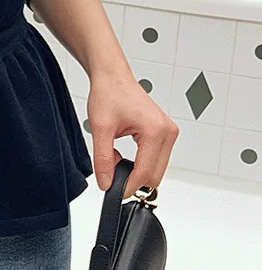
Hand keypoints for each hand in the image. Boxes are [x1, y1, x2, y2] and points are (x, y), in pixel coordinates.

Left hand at [86, 73, 179, 198]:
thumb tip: (106, 183)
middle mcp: (167, 132)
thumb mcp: (100, 129)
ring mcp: (169, 133)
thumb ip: (104, 159)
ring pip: (157, 169)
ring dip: (136, 170)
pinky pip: (156, 159)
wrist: (113, 77)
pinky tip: (124, 153)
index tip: (114, 192)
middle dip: (133, 178)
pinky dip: (140, 162)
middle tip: (110, 169)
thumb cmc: (109, 94)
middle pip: (155, 175)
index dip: (129, 186)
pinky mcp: (165, 133)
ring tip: (115, 156)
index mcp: (155, 131)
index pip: (146, 172)